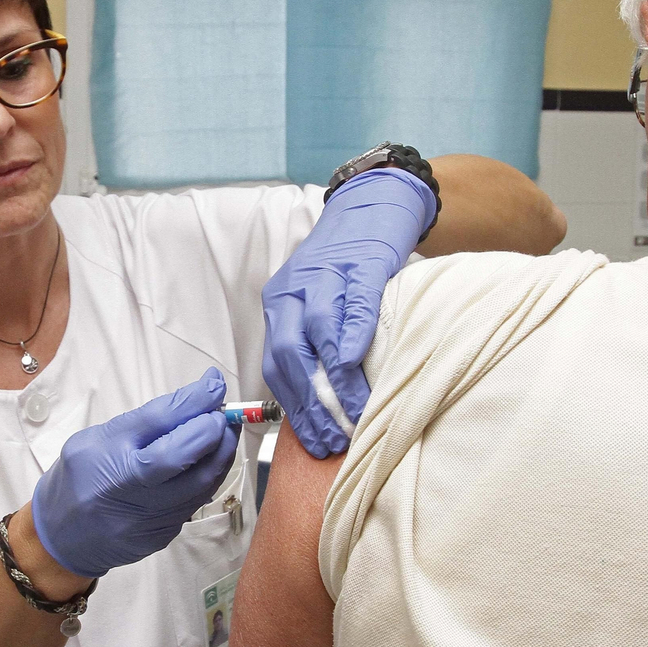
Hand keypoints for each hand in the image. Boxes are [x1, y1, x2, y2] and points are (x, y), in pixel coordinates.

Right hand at [31, 368, 239, 577]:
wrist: (60, 538)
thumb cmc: (79, 478)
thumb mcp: (95, 440)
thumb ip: (142, 424)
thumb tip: (194, 403)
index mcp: (104, 452)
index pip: (157, 420)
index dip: (194, 400)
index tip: (214, 385)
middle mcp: (124, 486)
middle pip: (181, 455)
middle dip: (212, 429)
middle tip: (222, 414)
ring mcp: (144, 516)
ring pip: (199, 483)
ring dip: (220, 454)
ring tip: (225, 434)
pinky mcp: (160, 536)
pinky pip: (194, 503)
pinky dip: (208, 478)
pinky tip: (208, 464)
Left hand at [262, 168, 435, 456]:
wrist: (372, 204)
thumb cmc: (349, 265)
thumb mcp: (320, 302)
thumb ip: (315, 345)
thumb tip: (323, 406)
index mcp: (279, 303)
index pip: (275, 364)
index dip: (293, 407)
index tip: (311, 441)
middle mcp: (293, 290)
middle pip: (290, 355)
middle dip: (310, 405)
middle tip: (331, 441)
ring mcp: (326, 277)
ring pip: (318, 337)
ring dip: (335, 384)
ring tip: (354, 418)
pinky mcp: (361, 266)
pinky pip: (352, 310)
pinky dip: (353, 342)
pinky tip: (359, 370)